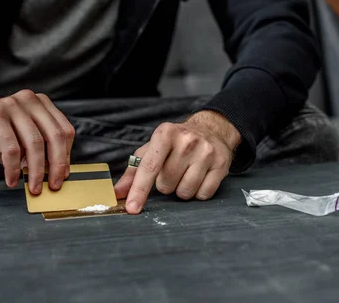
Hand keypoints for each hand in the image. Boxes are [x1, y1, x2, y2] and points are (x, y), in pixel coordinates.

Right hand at [0, 90, 74, 193]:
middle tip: (53, 185)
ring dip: (36, 171)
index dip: (67, 155)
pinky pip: (12, 148)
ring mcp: (12, 105)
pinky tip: (11, 180)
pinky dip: (13, 168)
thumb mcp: (22, 141)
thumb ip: (40, 150)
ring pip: (35, 143)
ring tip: (33, 187)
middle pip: (54, 136)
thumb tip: (58, 173)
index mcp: (40, 104)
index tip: (63, 174)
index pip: (65, 130)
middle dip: (57, 165)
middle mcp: (29, 100)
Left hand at [114, 111, 240, 213]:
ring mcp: (206, 152)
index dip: (139, 190)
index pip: (149, 168)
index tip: (132, 208)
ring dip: (181, 189)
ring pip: (185, 192)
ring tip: (185, 173)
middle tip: (171, 170)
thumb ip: (132, 172)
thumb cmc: (174, 143)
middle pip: (166, 184)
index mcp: (164, 134)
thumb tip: (117, 193)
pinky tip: (198, 177)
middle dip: (165, 184)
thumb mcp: (151, 150)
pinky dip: (197, 192)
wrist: (210, 129)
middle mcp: (186, 140)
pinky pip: (203, 194)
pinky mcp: (221, 164)